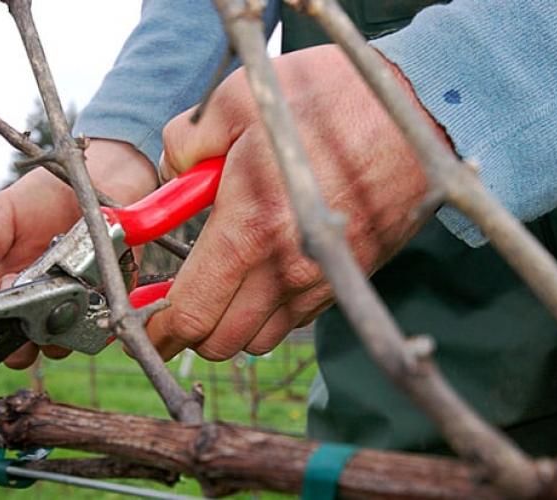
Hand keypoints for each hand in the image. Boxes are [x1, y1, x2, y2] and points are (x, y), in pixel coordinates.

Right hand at [0, 138, 156, 367]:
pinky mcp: (109, 301)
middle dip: (21, 344)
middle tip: (26, 312)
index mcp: (5, 288)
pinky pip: (101, 327)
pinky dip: (96, 316)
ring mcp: (73, 306)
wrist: (97, 178)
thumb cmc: (44, 197)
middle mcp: (38, 304)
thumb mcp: (3, 214)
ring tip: (63, 294)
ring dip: (58, 330)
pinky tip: (93, 289)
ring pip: (61, 344)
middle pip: (23, 348)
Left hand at [147, 44, 444, 360]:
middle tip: (176, 300)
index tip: (141, 323)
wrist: (416, 112)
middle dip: (190, 330)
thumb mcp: (237, 101)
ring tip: (225, 280)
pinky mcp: (348, 277)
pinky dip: (272, 311)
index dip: (157, 329)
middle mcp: (287, 270)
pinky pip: (298, 318)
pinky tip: (267, 269)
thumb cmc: (328, 100)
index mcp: (250, 230)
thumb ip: (185, 145)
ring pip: (261, 338)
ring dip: (233, 322)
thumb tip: (169, 175)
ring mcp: (322, 279)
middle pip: (223, 342)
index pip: (191, 314)